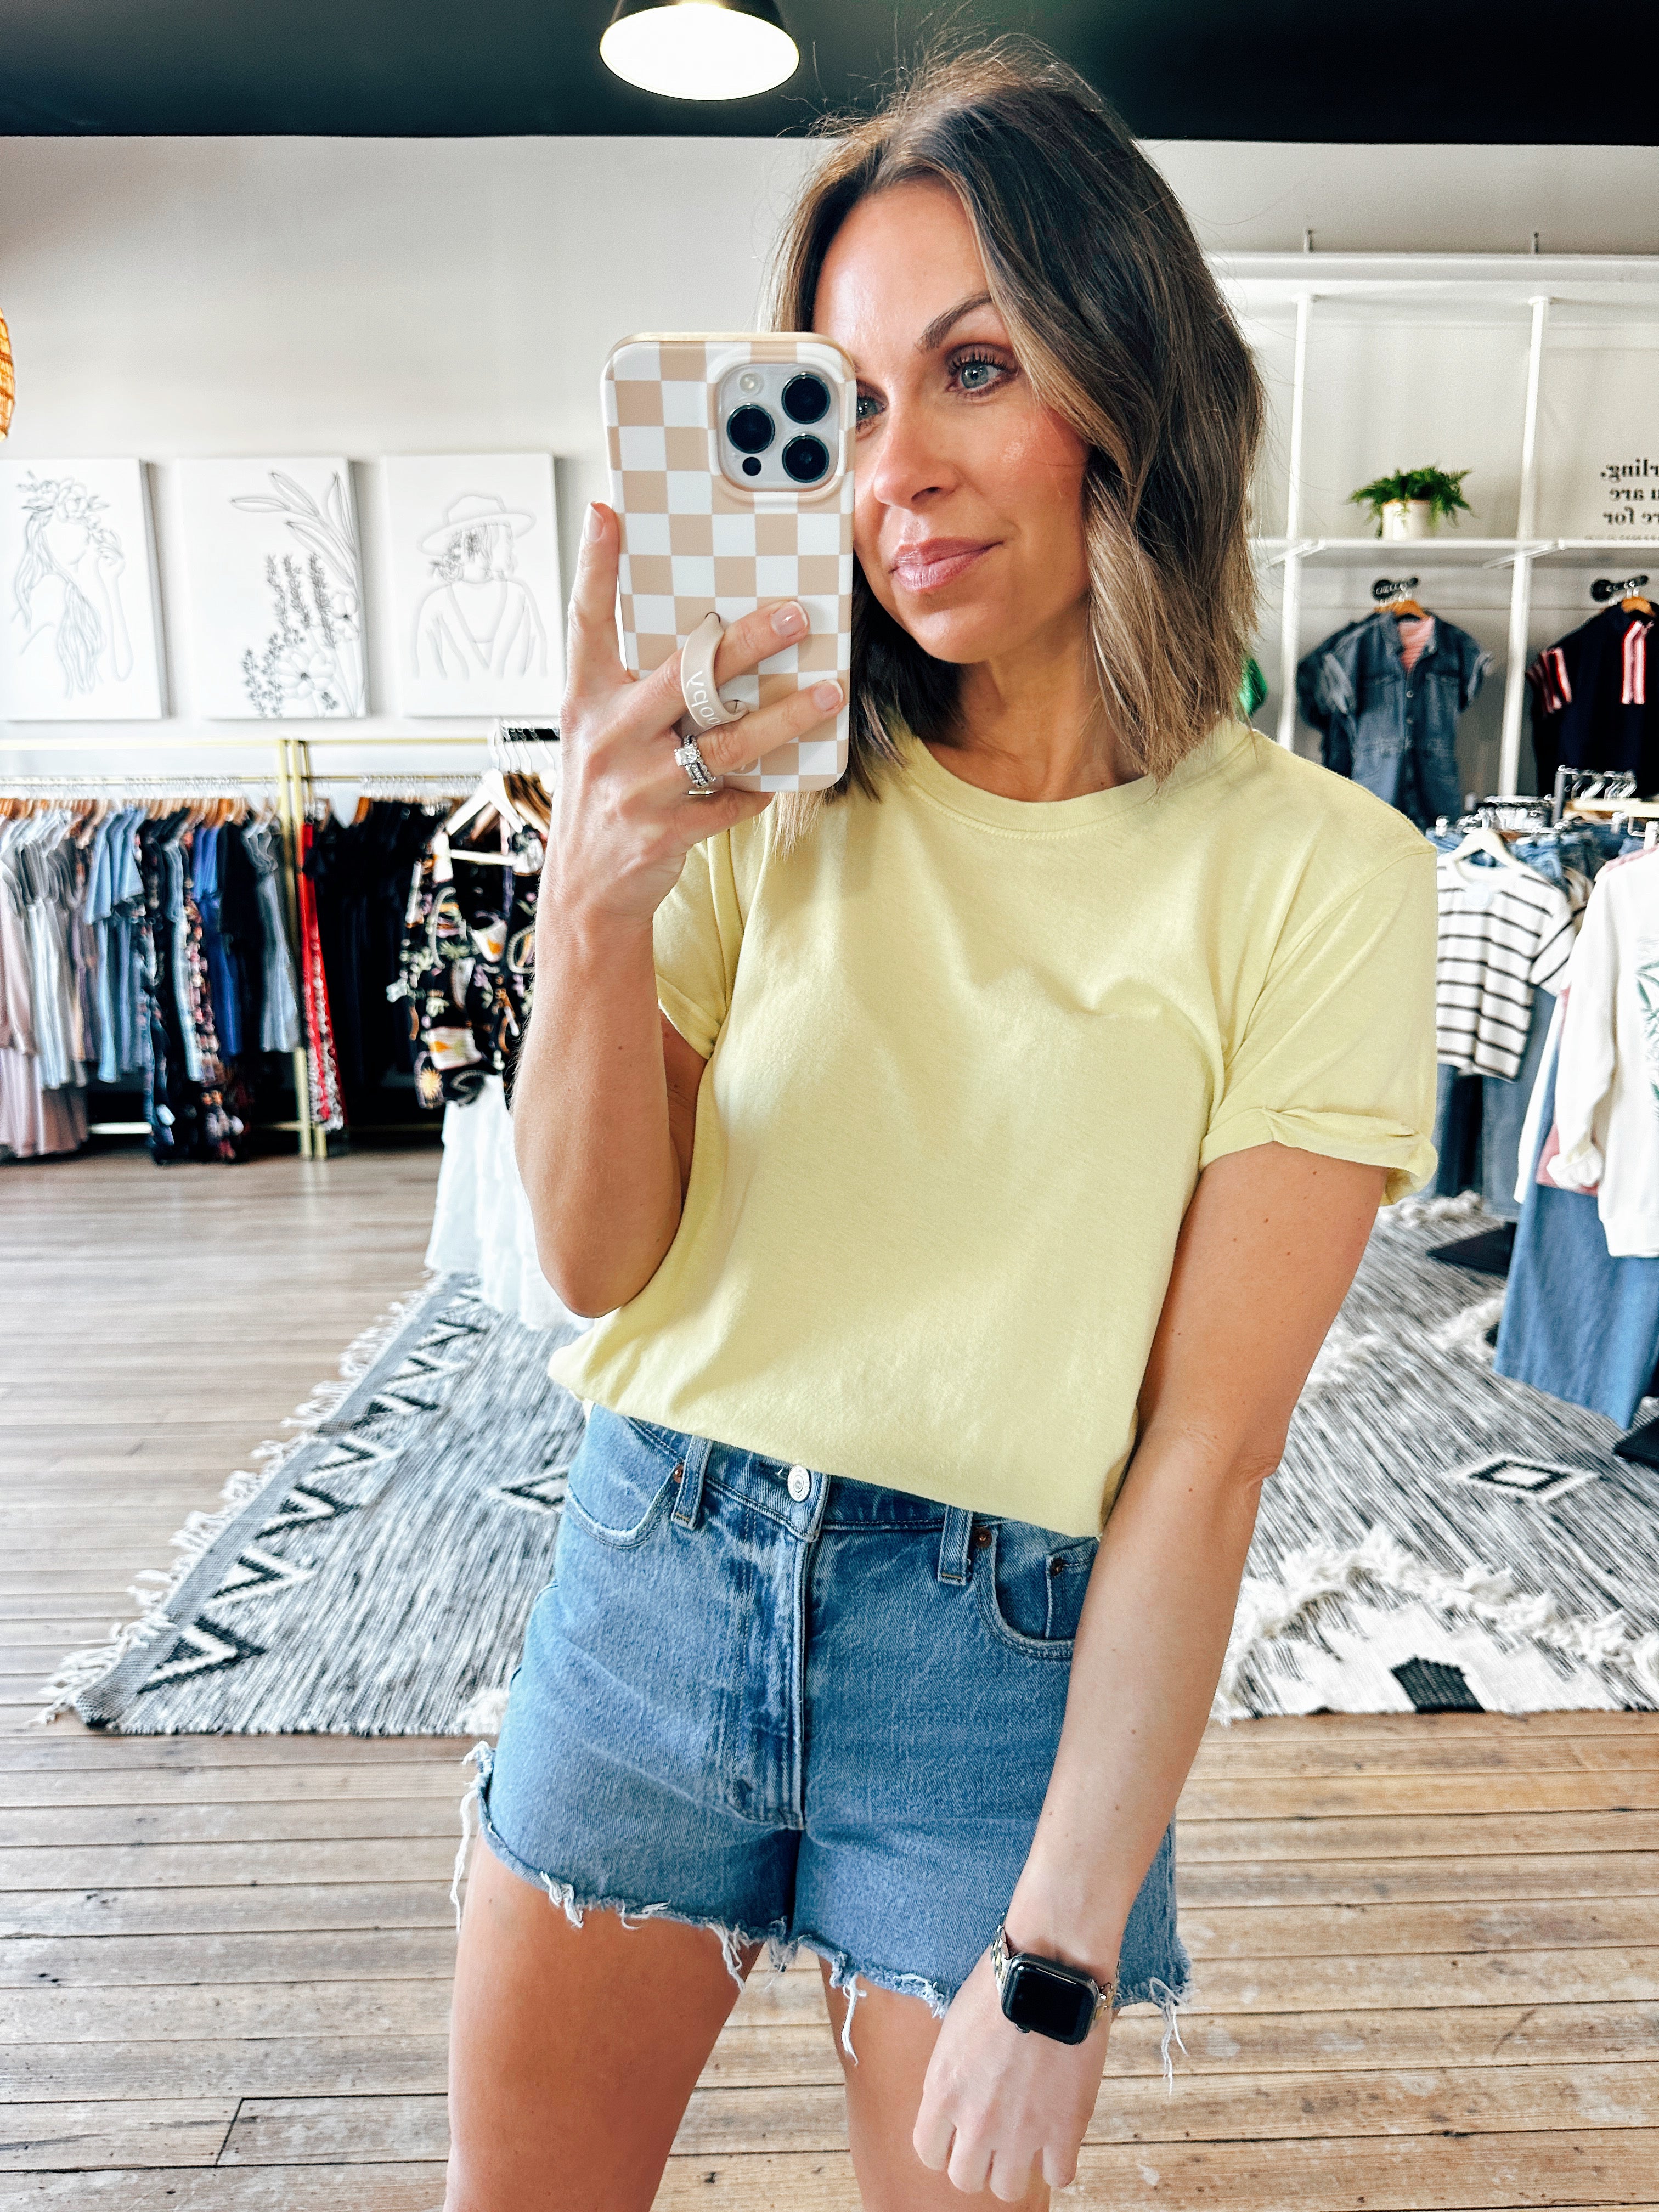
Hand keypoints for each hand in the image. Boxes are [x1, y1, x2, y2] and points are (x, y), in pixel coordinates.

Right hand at [550, 501, 843, 931]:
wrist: (587, 890)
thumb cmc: (606, 795)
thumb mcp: (602, 734)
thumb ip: (639, 689)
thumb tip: (707, 641)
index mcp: (585, 701)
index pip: (586, 622)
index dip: (594, 567)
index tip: (607, 514)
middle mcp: (607, 737)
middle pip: (684, 676)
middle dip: (746, 642)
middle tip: (795, 615)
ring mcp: (635, 786)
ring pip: (725, 742)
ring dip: (784, 717)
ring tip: (828, 692)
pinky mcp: (663, 831)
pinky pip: (731, 801)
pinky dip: (760, 788)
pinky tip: (786, 773)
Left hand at [912, 1949, 1109, 2200]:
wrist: (1050, 1969)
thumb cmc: (1001, 1985)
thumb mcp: (955, 2030)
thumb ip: (952, 2076)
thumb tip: (959, 2100)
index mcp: (943, 2091)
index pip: (928, 2152)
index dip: (944, 2145)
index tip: (959, 2132)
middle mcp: (976, 2120)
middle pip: (965, 2179)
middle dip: (978, 2160)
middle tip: (995, 2137)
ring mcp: (1021, 2131)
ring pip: (1008, 2187)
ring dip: (1016, 2166)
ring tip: (1027, 2139)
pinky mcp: (1064, 2130)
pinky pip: (1058, 2177)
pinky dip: (1058, 2161)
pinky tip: (1058, 2136)